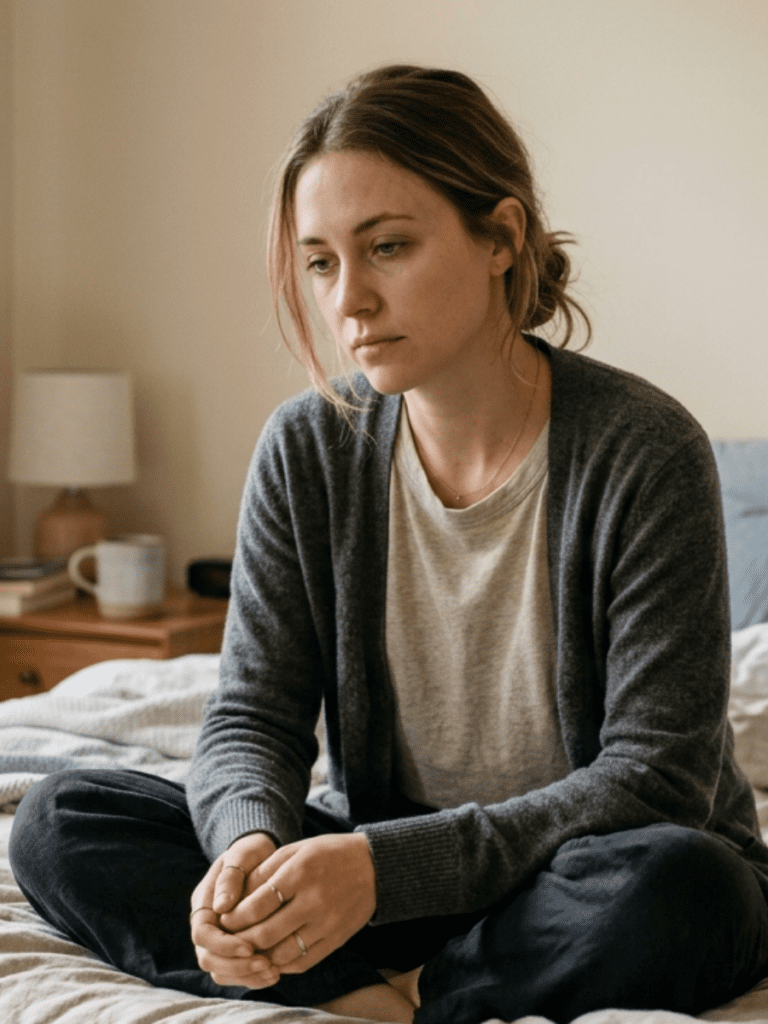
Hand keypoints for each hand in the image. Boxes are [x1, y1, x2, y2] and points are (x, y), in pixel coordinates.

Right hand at [190, 831, 279, 988]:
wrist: (261, 856)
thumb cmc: (251, 852)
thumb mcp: (242, 855)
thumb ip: (230, 877)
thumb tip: (220, 907)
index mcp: (203, 903)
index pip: (202, 934)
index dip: (224, 945)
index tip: (250, 947)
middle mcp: (207, 924)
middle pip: (208, 959)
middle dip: (236, 966)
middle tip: (266, 965)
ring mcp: (218, 938)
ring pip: (221, 971)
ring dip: (246, 975)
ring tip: (274, 971)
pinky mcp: (234, 948)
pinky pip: (236, 971)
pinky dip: (252, 976)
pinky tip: (275, 971)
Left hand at [220, 831, 376, 974]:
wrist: (374, 866)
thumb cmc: (328, 854)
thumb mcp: (296, 850)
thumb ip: (265, 872)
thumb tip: (234, 899)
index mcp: (301, 872)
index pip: (258, 904)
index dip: (235, 916)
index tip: (224, 918)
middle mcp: (314, 900)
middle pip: (266, 933)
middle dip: (241, 940)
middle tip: (229, 939)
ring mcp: (327, 923)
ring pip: (282, 954)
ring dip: (259, 956)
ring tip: (248, 949)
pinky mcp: (336, 939)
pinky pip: (302, 962)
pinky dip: (281, 964)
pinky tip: (271, 956)